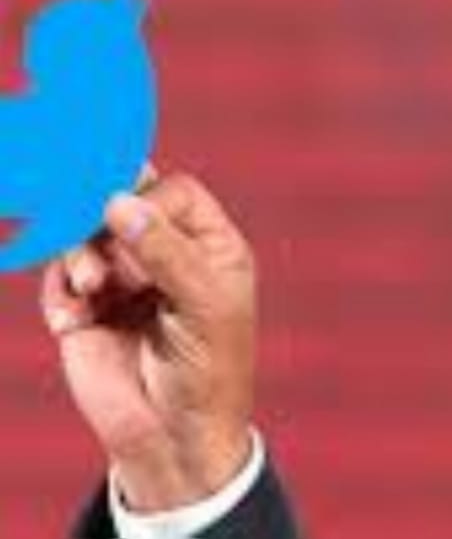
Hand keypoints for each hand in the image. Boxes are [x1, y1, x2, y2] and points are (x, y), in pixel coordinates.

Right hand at [39, 166, 256, 511]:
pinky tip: (72, 321)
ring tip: (92, 288)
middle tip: (88, 222)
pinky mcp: (89, 309)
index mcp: (211, 246)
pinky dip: (61, 292)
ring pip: (85, 236)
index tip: (127, 223)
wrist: (173, 437)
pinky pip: (61, 278)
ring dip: (80, 253)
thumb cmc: (209, 370)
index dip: (148, 200)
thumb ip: (165, 251)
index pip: (173, 193)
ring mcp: (125, 280)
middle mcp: (167, 255)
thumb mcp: (203, 306)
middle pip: (123, 203)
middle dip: (99, 211)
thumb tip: (119, 201)